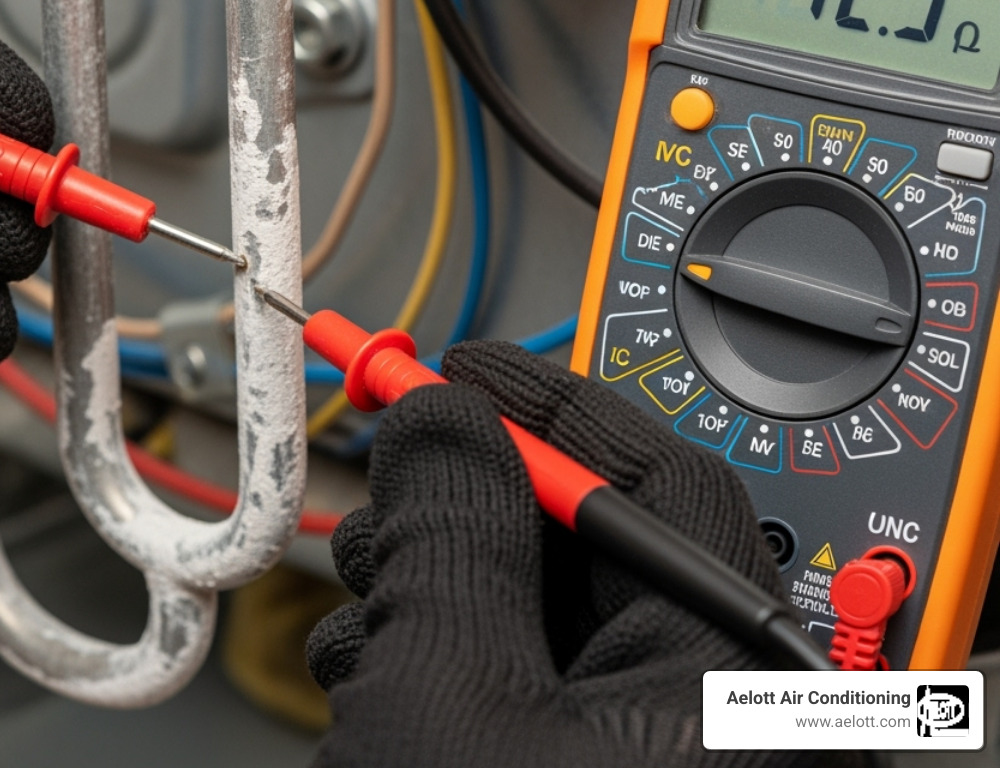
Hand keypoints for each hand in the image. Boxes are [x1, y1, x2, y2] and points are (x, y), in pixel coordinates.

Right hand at [306, 340, 846, 766]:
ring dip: (427, 585)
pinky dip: (433, 654)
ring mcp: (634, 753)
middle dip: (464, 507)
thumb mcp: (449, 683)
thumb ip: (453, 532)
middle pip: (588, 547)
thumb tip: (446, 421)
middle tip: (395, 488)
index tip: (467, 369)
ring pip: (533, 610)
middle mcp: (702, 721)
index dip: (551, 406)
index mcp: (731, 693)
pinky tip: (375, 673)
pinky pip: (514, 677)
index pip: (669, 484)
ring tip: (365, 604)